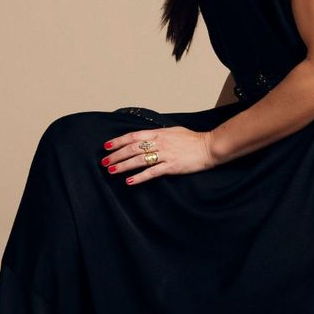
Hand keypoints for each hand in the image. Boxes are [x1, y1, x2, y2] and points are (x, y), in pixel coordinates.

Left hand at [100, 126, 217, 184]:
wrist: (209, 146)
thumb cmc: (193, 139)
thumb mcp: (173, 131)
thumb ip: (159, 134)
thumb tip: (146, 137)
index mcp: (159, 133)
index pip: (133, 136)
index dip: (118, 141)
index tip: (107, 146)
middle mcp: (159, 142)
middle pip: (132, 148)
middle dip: (116, 155)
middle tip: (104, 162)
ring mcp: (165, 154)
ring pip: (139, 160)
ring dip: (123, 166)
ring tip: (111, 171)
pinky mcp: (172, 166)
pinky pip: (152, 172)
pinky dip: (140, 177)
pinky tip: (130, 181)